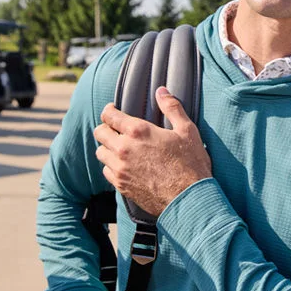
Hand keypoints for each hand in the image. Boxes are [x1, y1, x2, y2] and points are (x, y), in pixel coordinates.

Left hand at [94, 86, 211, 216]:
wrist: (189, 199)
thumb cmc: (191, 164)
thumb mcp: (187, 130)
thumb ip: (172, 108)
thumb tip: (161, 91)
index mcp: (138, 132)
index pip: (109, 116)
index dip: (109, 110)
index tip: (112, 110)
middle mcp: (124, 149)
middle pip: (100, 133)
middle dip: (106, 127)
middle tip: (115, 128)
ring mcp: (120, 169)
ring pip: (100, 153)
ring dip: (107, 147)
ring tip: (118, 147)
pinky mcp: (121, 186)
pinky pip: (106, 172)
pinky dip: (111, 166)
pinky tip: (122, 165)